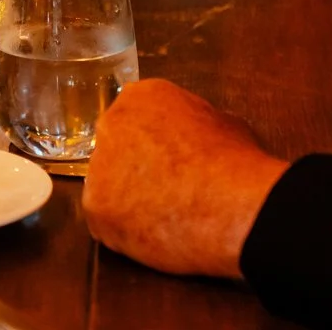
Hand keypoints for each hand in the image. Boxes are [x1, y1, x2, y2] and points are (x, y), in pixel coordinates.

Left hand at [84, 79, 288, 278]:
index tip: (167, 163)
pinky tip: (154, 234)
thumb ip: (195, 121)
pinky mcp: (96, 206)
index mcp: (141, 97)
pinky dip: (126, 232)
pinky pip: (106, 222)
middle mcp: (111, 123)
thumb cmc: (234, 164)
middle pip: (115, 150)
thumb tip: (198, 134)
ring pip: (108, 187)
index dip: (152, 146)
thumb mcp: (222, 122)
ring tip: (163, 217)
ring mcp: (99, 164)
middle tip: (164, 191)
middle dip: (136, 170)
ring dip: (129, 202)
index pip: (135, 120)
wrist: (232, 205)